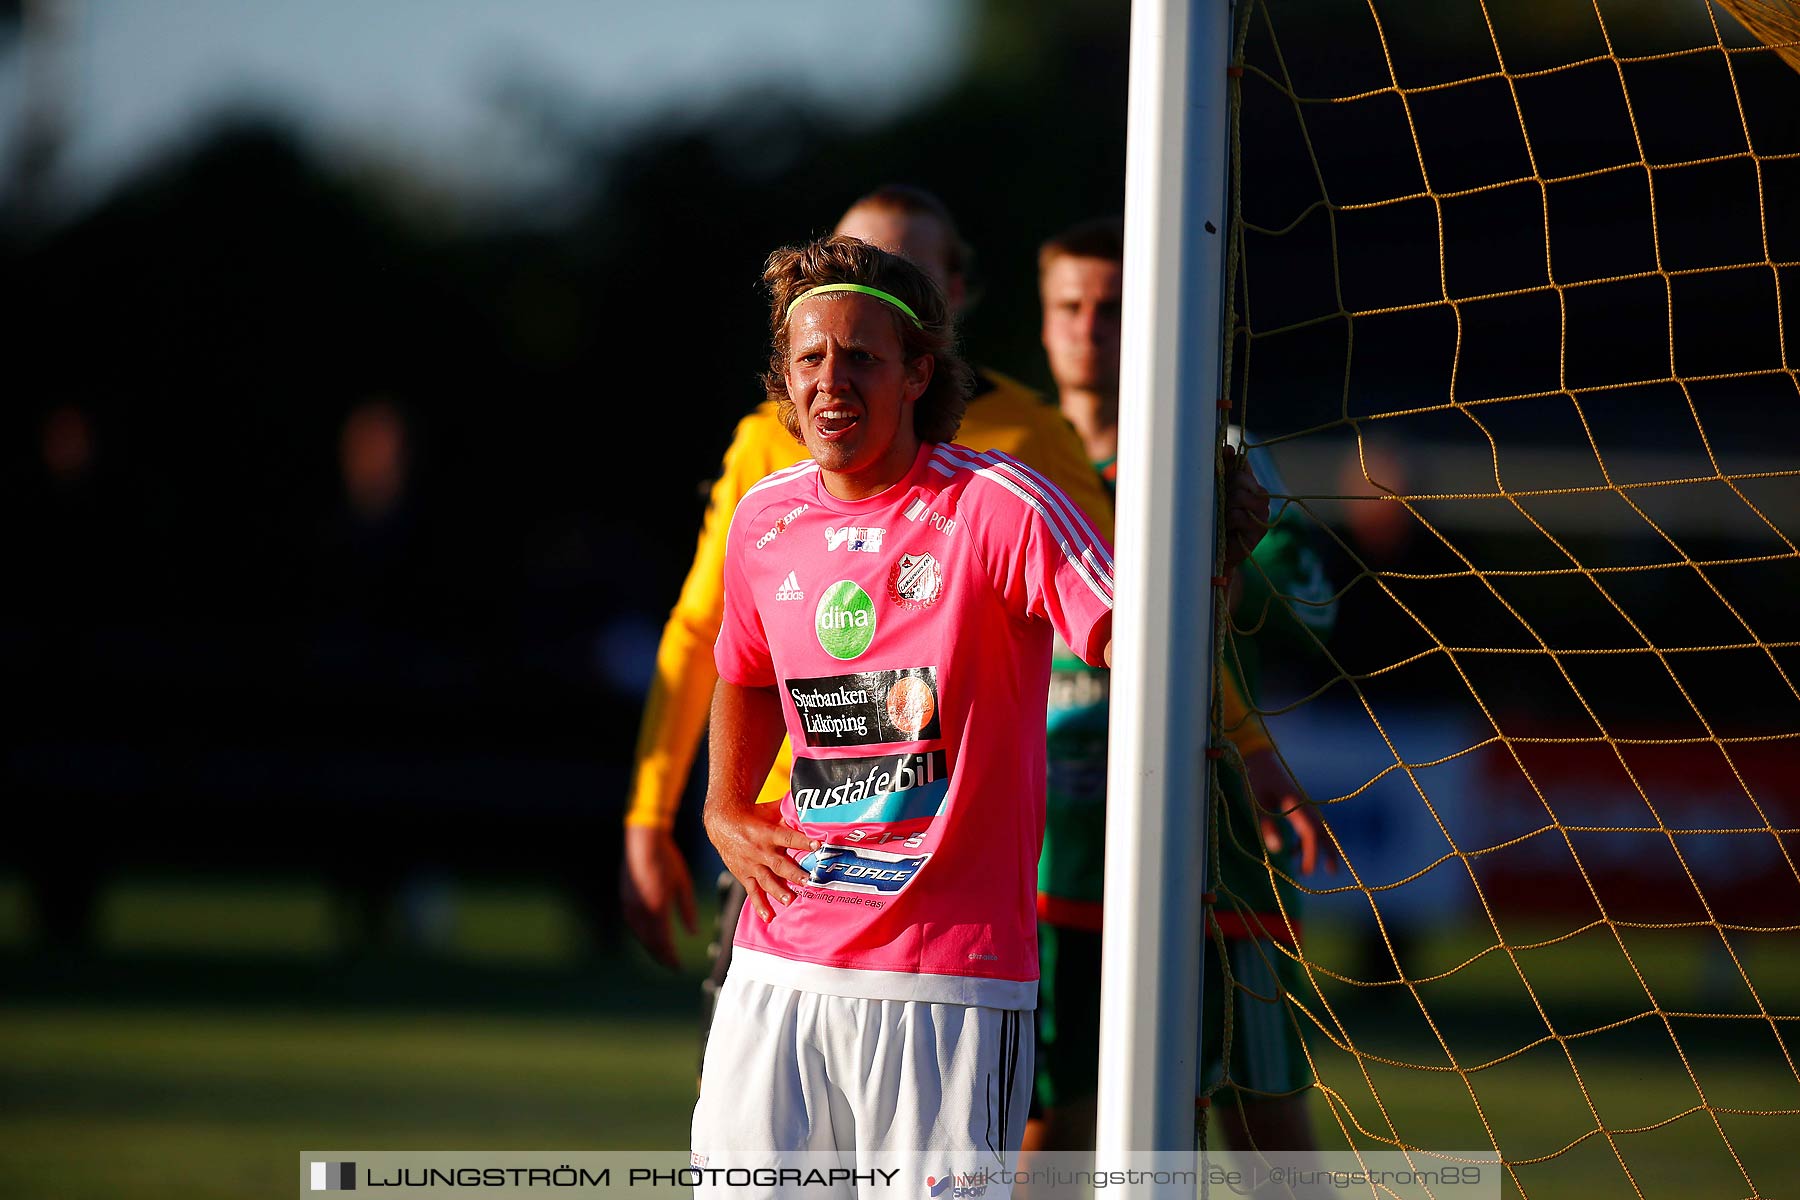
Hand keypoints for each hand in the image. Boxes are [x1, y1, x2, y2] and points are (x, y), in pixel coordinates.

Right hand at [620, 825, 697, 969]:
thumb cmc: (668, 860)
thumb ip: (687, 910)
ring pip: (640, 935)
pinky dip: (643, 935)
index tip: (679, 967)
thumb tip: (693, 933)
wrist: (643, 842)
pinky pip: (634, 925)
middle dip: (661, 956)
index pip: (663, 942)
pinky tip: (650, 937)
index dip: (671, 958)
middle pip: (650, 943)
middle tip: (672, 965)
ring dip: (651, 947)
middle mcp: (640, 911)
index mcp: (657, 909)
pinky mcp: (625, 900)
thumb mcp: (683, 884)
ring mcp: (629, 906)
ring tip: (662, 954)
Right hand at [703, 798, 819, 921]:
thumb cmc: (753, 815)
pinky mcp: (744, 875)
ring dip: (778, 891)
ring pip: (766, 880)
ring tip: (790, 900)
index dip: (802, 840)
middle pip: (778, 863)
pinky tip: (769, 917)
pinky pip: (753, 892)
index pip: (788, 836)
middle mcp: (759, 850)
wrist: (722, 823)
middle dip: (793, 873)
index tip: (818, 844)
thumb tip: (811, 798)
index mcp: (767, 832)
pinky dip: (760, 905)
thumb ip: (789, 809)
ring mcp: (751, 865)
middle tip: (808, 881)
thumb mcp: (770, 809)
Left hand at [1221, 445, 1269, 572]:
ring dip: (1226, 507)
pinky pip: (1237, 515)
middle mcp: (1260, 497)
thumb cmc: (1217, 523)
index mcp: (1251, 486)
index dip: (1229, 466)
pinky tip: (1228, 529)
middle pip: (1239, 478)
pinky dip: (1228, 522)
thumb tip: (1228, 448)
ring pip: (1239, 496)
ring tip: (1224, 519)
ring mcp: (1262, 513)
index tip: (1220, 471)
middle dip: (1225, 490)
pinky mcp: (1260, 529)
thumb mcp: (1218, 495)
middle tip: (1221, 506)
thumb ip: (1223, 472)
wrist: (1220, 554)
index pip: (1241, 465)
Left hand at [1242, 747, 1336, 875]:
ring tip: (1306, 870)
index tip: (1306, 872)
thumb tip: (1278, 851)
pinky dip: (1304, 840)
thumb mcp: (1256, 804)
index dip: (1311, 853)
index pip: (1310, 833)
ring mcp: (1303, 805)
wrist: (1259, 761)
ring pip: (1318, 829)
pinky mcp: (1297, 806)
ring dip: (1317, 848)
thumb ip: (1267, 826)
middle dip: (1330, 851)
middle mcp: (1305, 805)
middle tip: (1333, 872)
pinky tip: (1291, 852)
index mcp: (1297, 804)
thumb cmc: (1256, 782)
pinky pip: (1308, 825)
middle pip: (1324, 830)